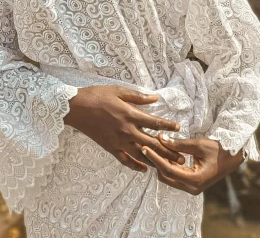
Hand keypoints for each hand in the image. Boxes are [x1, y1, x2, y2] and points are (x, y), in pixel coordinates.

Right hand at [64, 85, 186, 171]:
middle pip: (152, 143)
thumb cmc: (98, 96)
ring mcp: (119, 142)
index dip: (167, 126)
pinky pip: (125, 160)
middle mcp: (127, 131)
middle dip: (168, 150)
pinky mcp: (111, 148)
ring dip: (156, 161)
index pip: (154, 123)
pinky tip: (145, 169)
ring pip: (141, 155)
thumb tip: (155, 98)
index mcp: (130, 115)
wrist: (77, 108)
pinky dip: (136, 166)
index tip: (178, 128)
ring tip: (169, 166)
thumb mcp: (119, 91)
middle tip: (181, 157)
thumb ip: (138, 97)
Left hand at [140, 134, 244, 194]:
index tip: (145, 148)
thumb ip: (179, 144)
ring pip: (169, 177)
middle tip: (146, 146)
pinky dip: (168, 165)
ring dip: (161, 164)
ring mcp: (192, 188)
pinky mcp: (192, 184)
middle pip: (166, 176)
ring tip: (153, 148)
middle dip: (155, 162)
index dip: (155, 158)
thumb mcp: (199, 144)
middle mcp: (192, 188)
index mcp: (195, 180)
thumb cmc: (219, 149)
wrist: (233, 157)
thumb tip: (160, 138)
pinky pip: (175, 176)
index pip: (168, 170)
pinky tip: (163, 153)